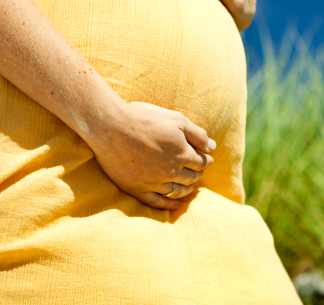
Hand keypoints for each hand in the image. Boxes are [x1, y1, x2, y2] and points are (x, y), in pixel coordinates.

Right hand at [84, 101, 215, 210]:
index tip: (206, 158)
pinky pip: (156, 202)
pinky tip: (175, 205)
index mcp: (183, 154)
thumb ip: (197, 134)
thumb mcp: (176, 119)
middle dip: (197, 173)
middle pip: (191, 177)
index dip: (206, 159)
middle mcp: (171, 172)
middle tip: (198, 170)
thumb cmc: (144, 118)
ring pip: (177, 191)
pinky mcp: (136, 189)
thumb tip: (212, 147)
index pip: (202, 162)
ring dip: (187, 189)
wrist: (110, 126)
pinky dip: (168, 205)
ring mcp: (153, 183)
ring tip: (190, 187)